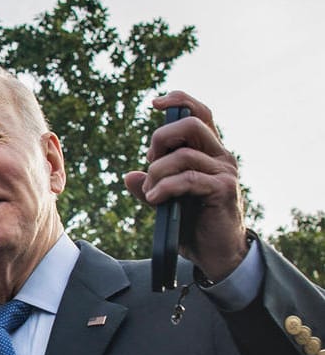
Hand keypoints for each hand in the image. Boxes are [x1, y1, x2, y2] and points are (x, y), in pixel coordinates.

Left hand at [123, 91, 246, 281]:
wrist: (216, 253)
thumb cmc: (192, 224)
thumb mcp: (165, 202)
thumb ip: (150, 186)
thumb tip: (129, 176)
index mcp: (208, 152)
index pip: (199, 114)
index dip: (180, 100)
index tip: (154, 103)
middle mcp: (220, 156)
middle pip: (191, 124)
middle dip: (160, 139)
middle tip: (149, 163)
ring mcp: (224, 172)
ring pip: (184, 155)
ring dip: (157, 173)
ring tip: (150, 193)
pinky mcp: (223, 189)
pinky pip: (188, 178)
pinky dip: (165, 187)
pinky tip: (155, 200)